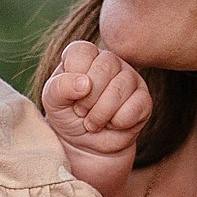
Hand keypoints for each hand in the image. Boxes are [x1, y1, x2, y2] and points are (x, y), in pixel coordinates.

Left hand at [42, 40, 150, 158]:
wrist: (85, 145)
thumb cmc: (68, 116)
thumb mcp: (52, 101)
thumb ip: (59, 86)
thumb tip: (85, 83)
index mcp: (85, 55)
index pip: (82, 51)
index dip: (72, 77)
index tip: (69, 95)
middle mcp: (110, 61)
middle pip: (105, 67)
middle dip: (88, 98)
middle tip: (81, 111)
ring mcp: (130, 78)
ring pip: (120, 88)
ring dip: (101, 114)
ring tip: (93, 122)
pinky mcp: (144, 100)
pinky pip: (135, 107)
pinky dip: (118, 122)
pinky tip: (112, 124)